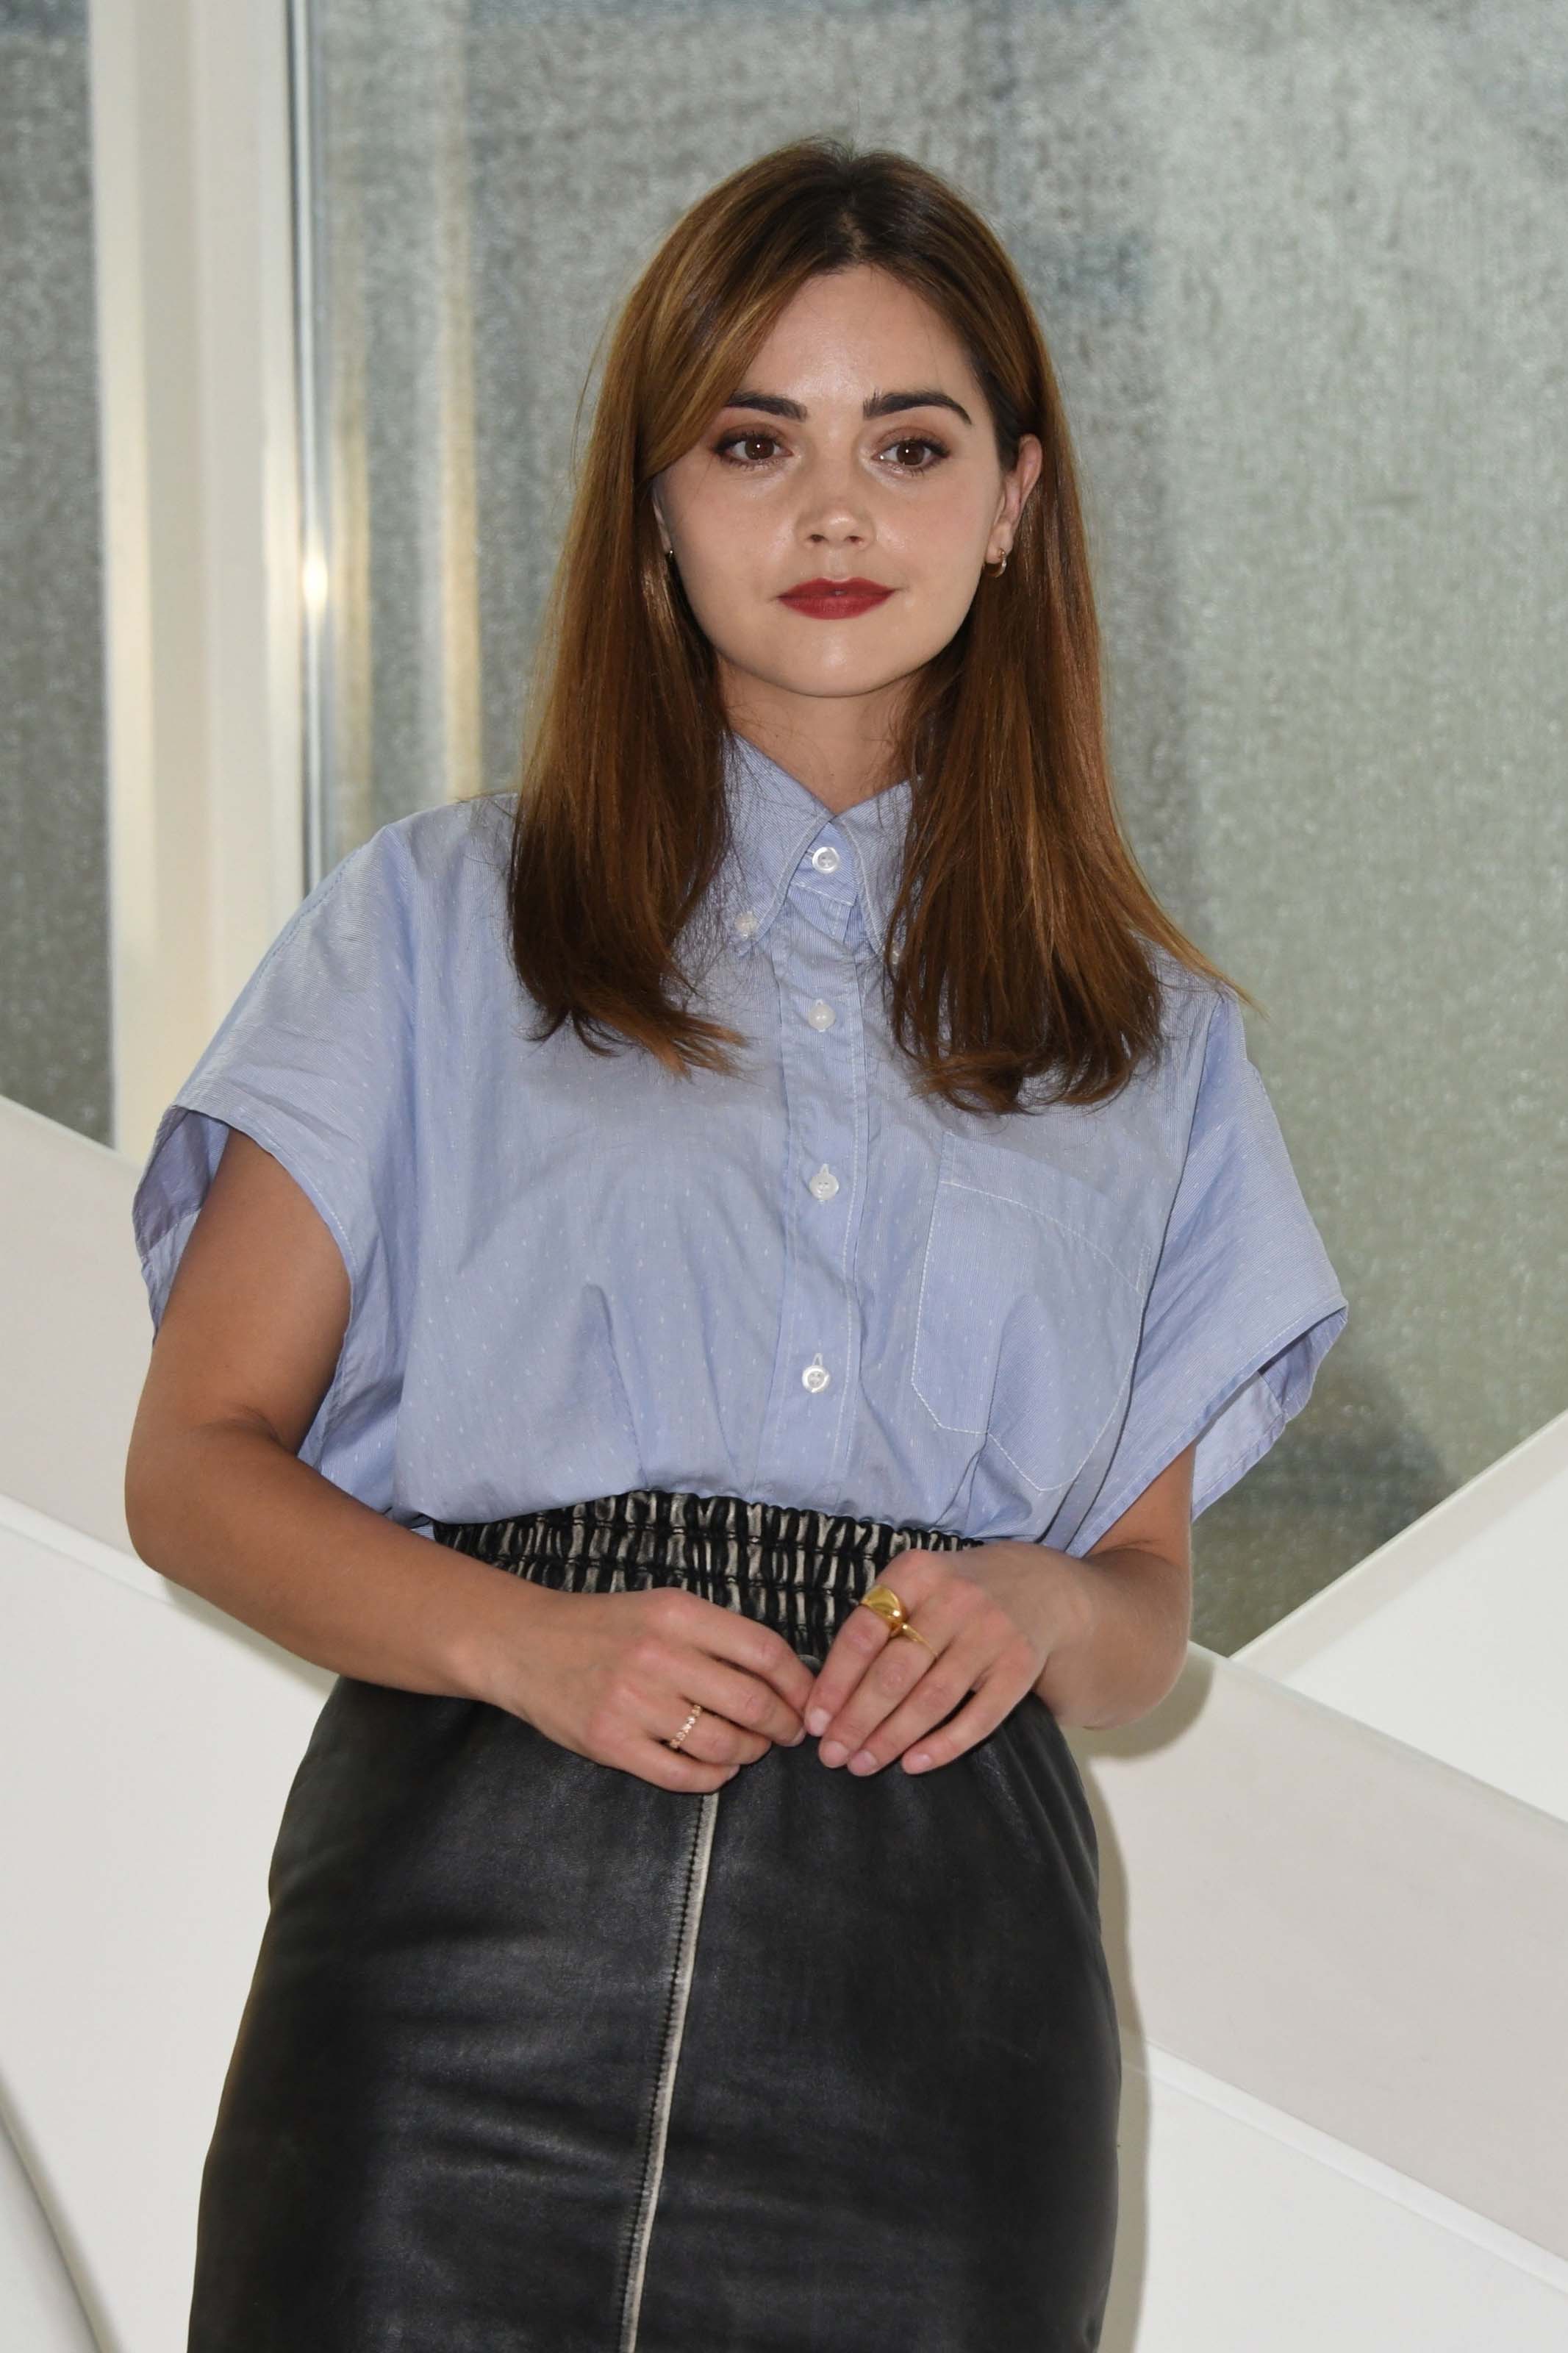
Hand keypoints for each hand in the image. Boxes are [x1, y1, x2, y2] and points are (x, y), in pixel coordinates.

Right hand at [488, 1582, 818, 1791]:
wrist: (525, 1645)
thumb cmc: (605, 1627)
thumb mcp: (663, 1609)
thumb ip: (717, 1636)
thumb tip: (783, 1676)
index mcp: (678, 1614)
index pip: (764, 1651)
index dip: (797, 1683)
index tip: (807, 1701)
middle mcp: (658, 1656)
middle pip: (751, 1702)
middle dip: (782, 1726)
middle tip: (788, 1734)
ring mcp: (633, 1702)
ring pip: (722, 1743)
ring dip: (749, 1752)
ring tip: (750, 1749)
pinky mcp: (611, 1743)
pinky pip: (682, 1774)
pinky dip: (713, 1777)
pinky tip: (718, 1768)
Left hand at [804, 1542, 1087, 1775]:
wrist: (1041, 1587)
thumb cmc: (956, 1594)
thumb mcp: (916, 1586)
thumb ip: (877, 1625)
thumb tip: (827, 1695)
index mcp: (916, 1573)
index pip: (863, 1634)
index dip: (834, 1683)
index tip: (815, 1722)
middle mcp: (955, 1600)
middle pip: (895, 1672)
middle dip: (857, 1720)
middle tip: (832, 1755)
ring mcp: (992, 1634)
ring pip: (932, 1699)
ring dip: (891, 1738)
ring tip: (862, 1764)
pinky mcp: (1020, 1667)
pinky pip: (978, 1718)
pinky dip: (943, 1746)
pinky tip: (912, 1764)